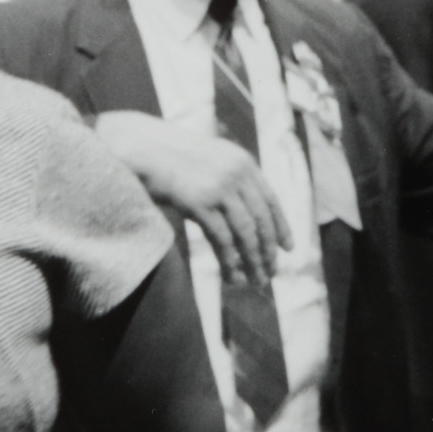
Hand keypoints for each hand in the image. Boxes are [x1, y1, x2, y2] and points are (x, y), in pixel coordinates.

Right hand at [95, 111, 289, 286]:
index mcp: (243, 163)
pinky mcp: (200, 203)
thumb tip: (247, 216)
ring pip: (246, 233)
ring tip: (257, 281)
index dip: (281, 227)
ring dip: (253, 260)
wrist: (144, 150)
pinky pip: (222, 239)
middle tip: (272, 273)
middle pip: (261, 219)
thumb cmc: (173, 160)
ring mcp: (219, 188)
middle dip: (268, 250)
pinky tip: (232, 277)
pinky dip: (229, 261)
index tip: (288, 249)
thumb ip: (231, 182)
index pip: (271, 200)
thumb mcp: (211, 163)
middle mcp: (237, 174)